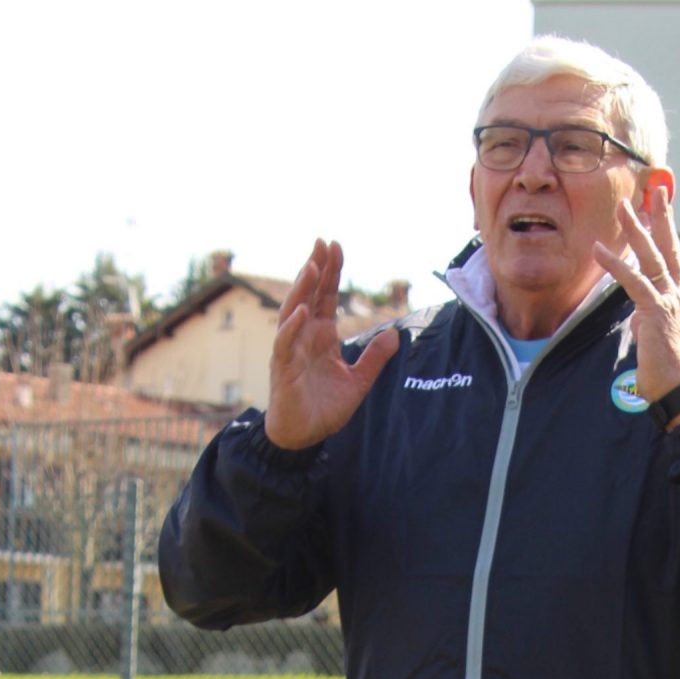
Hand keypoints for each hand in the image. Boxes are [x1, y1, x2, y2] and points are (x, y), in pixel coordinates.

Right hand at [264, 239, 398, 449]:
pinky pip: (285, 343)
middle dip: (315, 268)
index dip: (331, 271)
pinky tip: (303, 310)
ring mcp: (291, 350)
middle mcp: (304, 336)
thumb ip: (375, 358)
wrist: (305, 436)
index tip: (336, 246)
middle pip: (309, 295)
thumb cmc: (325, 408)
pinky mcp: (283, 368)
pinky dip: (292, 326)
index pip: (326, 296)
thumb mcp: (359, 381)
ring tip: (312, 266)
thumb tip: (395, 335)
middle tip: (322, 242)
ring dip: (302, 289)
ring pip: (293, 312)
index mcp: (321, 335)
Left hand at [593, 187, 679, 426]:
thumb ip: (649, 320)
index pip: (674, 257)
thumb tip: (638, 317)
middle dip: (661, 217)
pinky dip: (615, 264)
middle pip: (669, 247)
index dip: (667, 231)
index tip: (662, 207)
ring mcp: (671, 300)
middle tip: (654, 190)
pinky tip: (599, 249)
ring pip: (652, 257)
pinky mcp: (656, 311)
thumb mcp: (658, 337)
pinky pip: (634, 281)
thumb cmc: (669, 368)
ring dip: (636, 230)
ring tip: (624, 207)